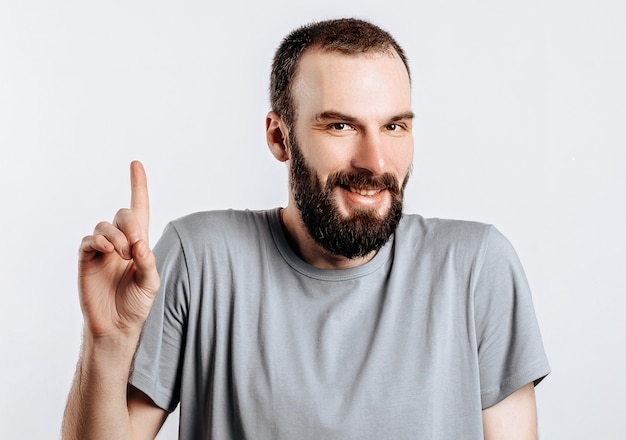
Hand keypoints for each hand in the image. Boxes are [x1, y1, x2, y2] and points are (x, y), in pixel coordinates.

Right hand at [78, 161, 159, 337]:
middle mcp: (120, 242)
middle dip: (130, 224)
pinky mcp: (87, 259)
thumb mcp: (151, 283)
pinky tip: (108, 250)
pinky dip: (99, 240)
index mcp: (139, 243)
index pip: (139, 209)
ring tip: (123, 255)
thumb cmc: (136, 303)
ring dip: (116, 236)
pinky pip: (89, 240)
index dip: (138, 186)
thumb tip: (139, 242)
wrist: (117, 326)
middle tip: (135, 245)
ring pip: (105, 226)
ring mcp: (102, 250)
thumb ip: (147, 261)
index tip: (136, 164)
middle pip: (123, 214)